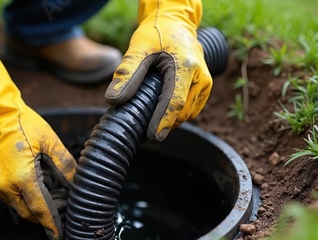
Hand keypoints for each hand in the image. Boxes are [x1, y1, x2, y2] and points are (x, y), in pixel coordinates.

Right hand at [0, 43, 75, 239]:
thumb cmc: (23, 125)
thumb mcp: (50, 142)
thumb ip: (65, 165)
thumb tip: (78, 182)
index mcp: (23, 178)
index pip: (41, 209)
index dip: (51, 224)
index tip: (58, 236)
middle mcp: (7, 187)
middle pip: (29, 214)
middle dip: (44, 219)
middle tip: (60, 217)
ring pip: (19, 208)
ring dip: (34, 210)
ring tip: (52, 204)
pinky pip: (11, 199)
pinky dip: (24, 201)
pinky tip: (37, 193)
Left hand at [105, 0, 212, 141]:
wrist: (175, 23)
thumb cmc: (156, 33)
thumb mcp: (137, 48)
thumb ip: (126, 73)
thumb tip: (112, 100)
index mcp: (186, 66)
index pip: (175, 101)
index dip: (163, 122)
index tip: (152, 137)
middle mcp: (201, 77)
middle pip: (181, 112)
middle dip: (162, 123)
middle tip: (140, 128)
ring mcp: (204, 84)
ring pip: (186, 115)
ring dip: (168, 121)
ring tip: (148, 118)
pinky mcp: (203, 89)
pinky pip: (190, 111)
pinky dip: (174, 115)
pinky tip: (159, 112)